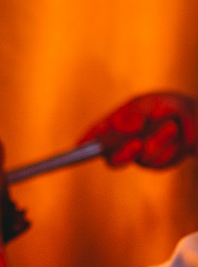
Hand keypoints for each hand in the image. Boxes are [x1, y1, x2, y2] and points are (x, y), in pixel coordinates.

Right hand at [79, 92, 197, 169]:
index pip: (97, 133)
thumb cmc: (169, 106)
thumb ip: (133, 115)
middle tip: (138, 143)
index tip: (80, 147)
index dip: (87, 141)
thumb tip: (121, 129)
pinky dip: (169, 149)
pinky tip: (175, 139)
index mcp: (117, 122)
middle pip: (111, 157)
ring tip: (171, 126)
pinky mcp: (153, 163)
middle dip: (125, 152)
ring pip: (142, 156)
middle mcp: (124, 140)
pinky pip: (157, 161)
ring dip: (160, 140)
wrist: (195, 121)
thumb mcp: (149, 103)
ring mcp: (138, 153)